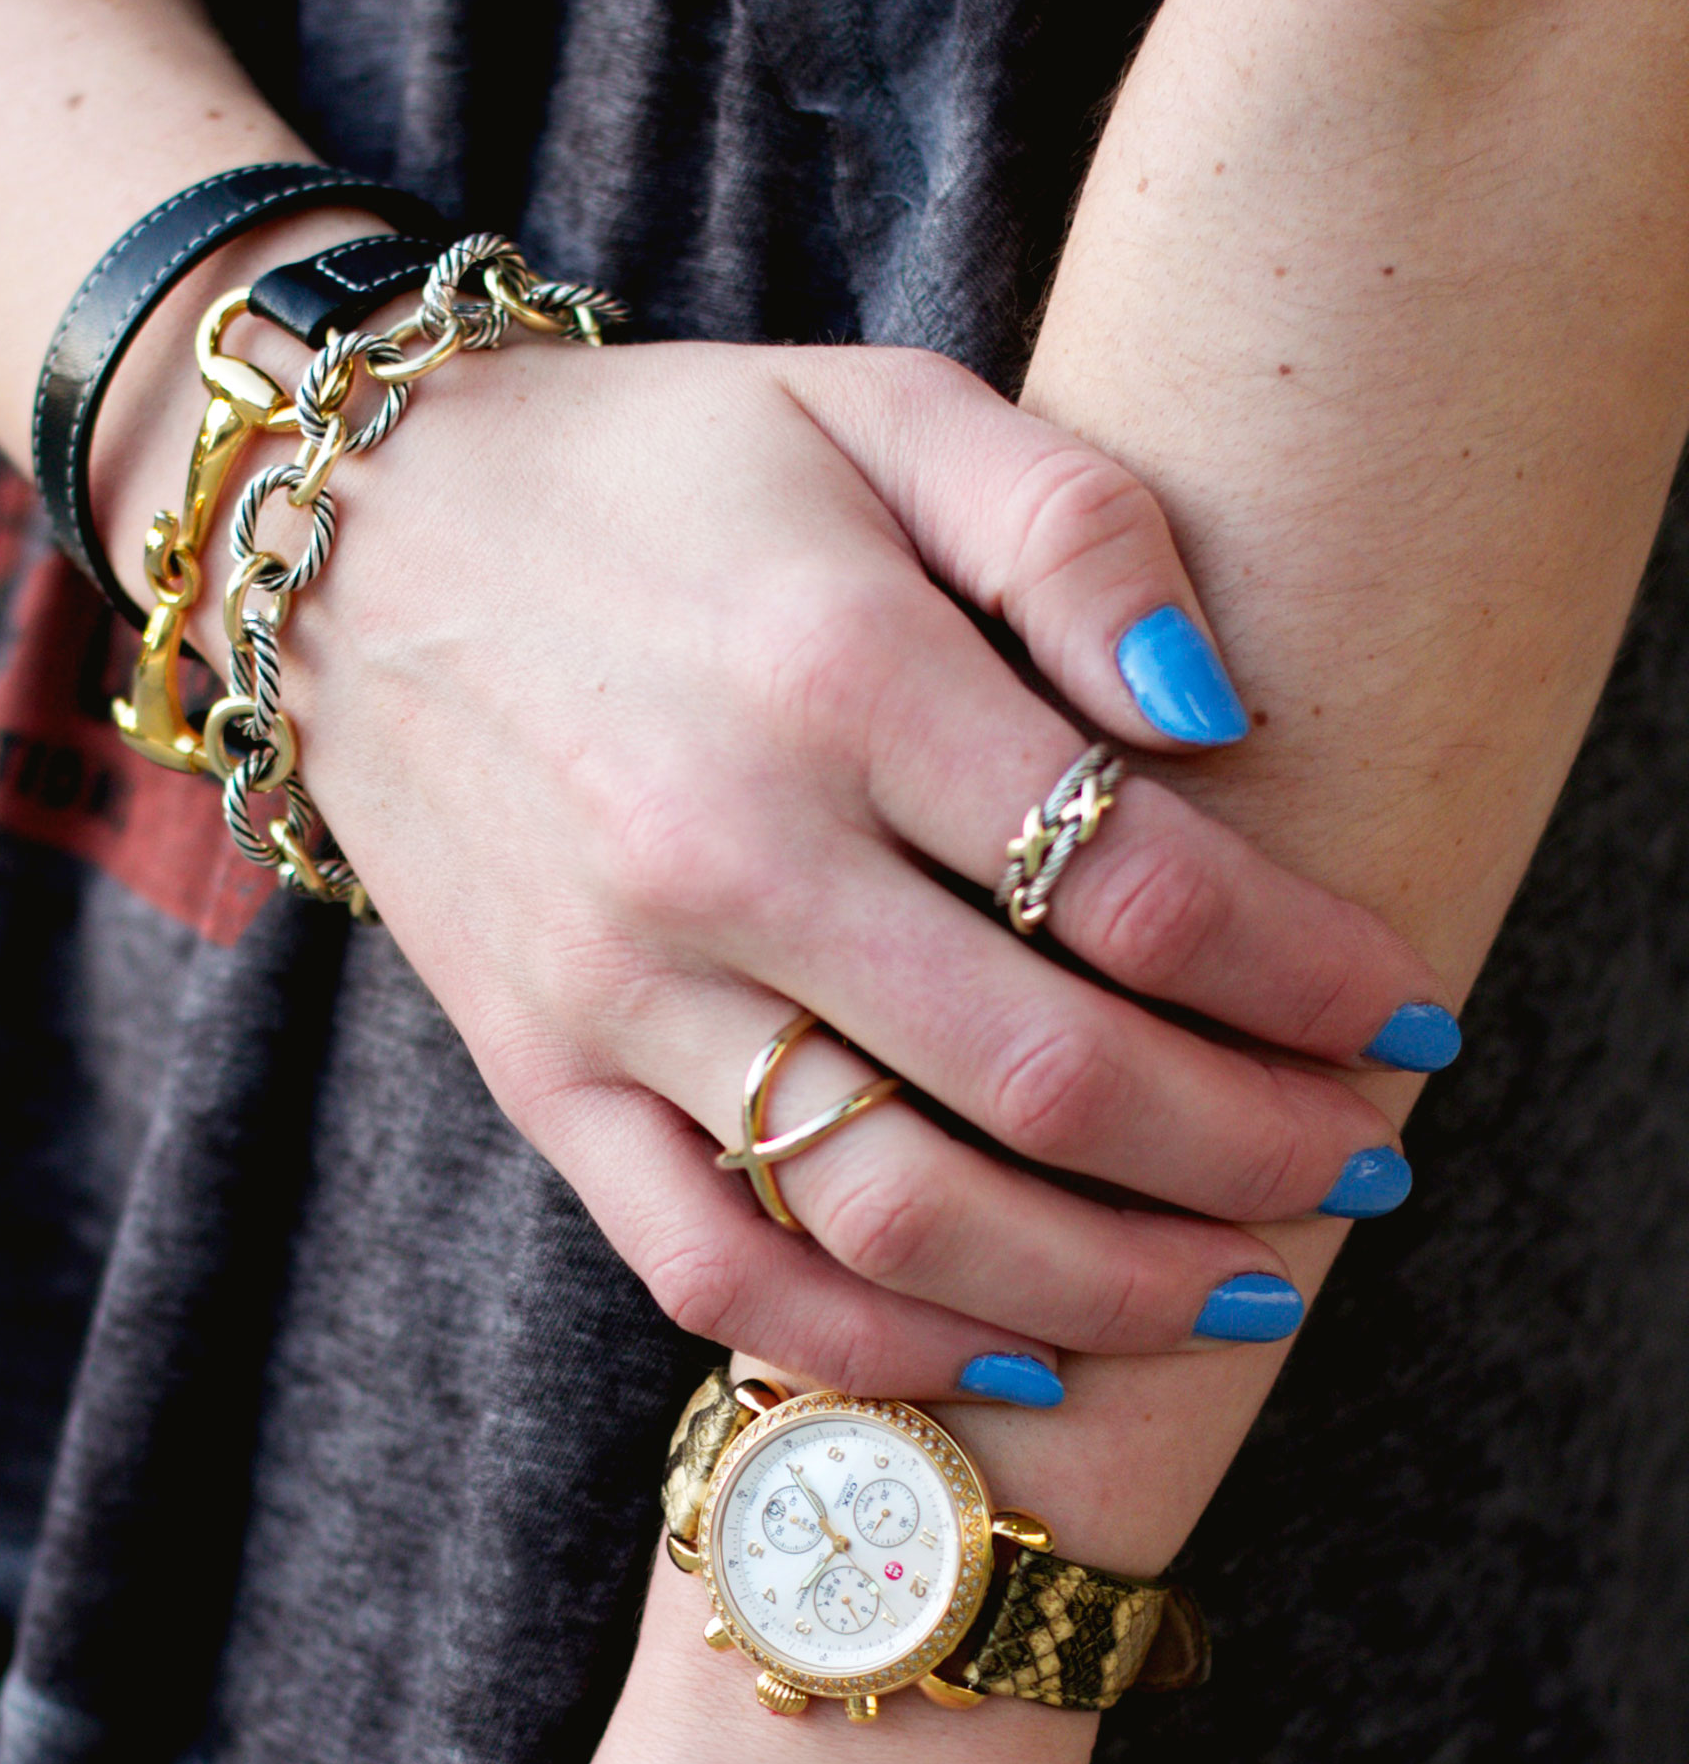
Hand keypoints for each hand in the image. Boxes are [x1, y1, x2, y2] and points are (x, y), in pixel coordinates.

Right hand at [234, 333, 1450, 1395]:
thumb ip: (1075, 530)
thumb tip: (1226, 711)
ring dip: (1102, 1286)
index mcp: (838, 672)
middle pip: (1050, 1079)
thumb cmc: (661, 469)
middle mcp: (728, 855)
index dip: (1307, 978)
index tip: (1403, 1019)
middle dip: (1252, 1151)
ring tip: (1237, 1295)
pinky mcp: (545, 1082)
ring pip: (897, 1216)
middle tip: (1364, 1170)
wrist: (361, 538)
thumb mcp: (882, 408)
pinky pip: (715, 1272)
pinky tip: (1012, 1354)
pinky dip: (872, 1352)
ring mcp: (622, 992)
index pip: (1137, 881)